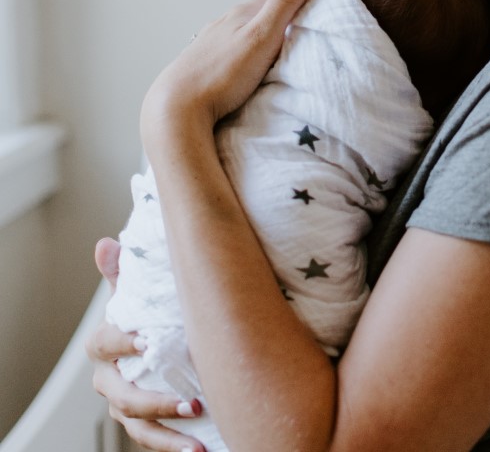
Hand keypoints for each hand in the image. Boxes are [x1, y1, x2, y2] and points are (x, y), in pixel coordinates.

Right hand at [87, 238, 206, 451]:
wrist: (157, 344)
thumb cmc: (147, 315)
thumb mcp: (137, 293)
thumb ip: (124, 274)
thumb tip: (106, 244)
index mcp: (107, 344)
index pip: (104, 344)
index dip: (121, 342)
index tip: (145, 342)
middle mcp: (111, 379)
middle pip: (122, 397)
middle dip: (156, 403)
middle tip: (193, 403)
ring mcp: (125, 405)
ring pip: (138, 427)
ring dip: (167, 436)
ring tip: (198, 445)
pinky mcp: (144, 423)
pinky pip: (153, 440)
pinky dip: (174, 447)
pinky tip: (199, 450)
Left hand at [140, 0, 322, 145]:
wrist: (176, 109)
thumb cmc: (223, 74)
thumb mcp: (263, 34)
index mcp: (242, 13)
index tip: (327, 1)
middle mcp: (226, 23)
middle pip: (263, 13)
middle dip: (286, 16)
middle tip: (312, 28)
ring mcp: (213, 44)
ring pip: (247, 32)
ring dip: (267, 36)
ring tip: (286, 50)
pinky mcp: (206, 65)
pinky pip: (235, 52)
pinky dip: (250, 53)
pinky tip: (252, 67)